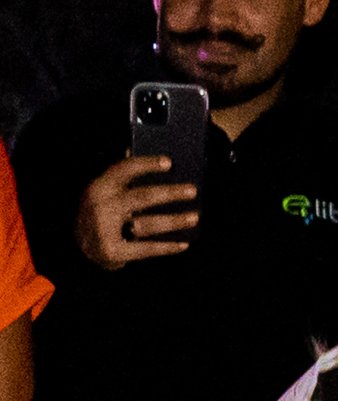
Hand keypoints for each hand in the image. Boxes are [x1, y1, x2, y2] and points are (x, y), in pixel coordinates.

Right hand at [74, 155, 198, 269]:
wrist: (81, 247)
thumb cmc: (101, 213)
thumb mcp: (105, 192)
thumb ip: (121, 175)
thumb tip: (134, 148)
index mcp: (100, 186)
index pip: (124, 169)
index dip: (146, 165)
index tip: (169, 162)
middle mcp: (101, 206)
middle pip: (141, 197)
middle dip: (169, 193)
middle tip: (192, 190)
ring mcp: (104, 230)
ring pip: (146, 224)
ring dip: (174, 221)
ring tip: (194, 217)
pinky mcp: (112, 252)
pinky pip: (146, 249)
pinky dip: (166, 247)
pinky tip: (183, 244)